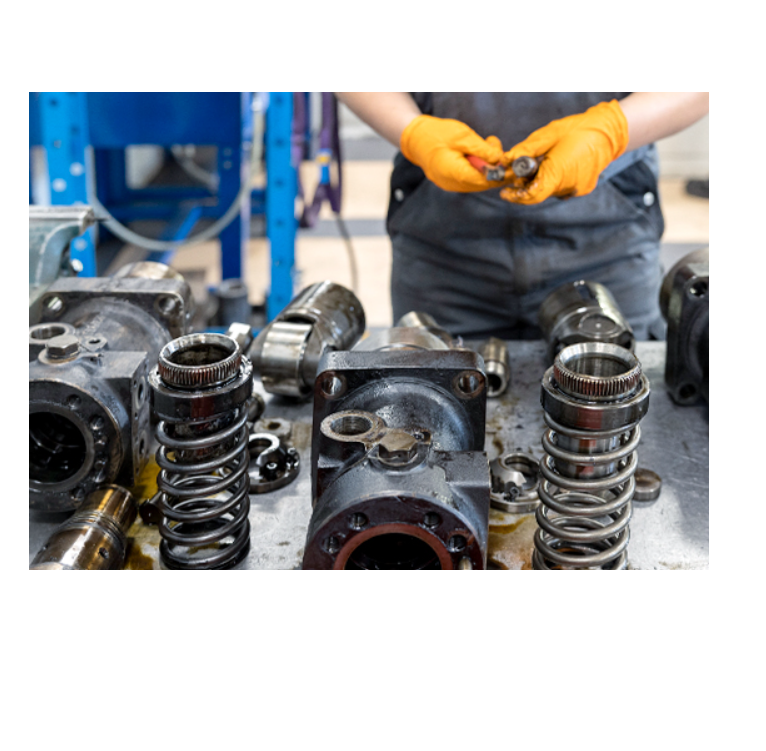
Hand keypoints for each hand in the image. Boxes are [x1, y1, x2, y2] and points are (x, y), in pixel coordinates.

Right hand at [400, 114, 507, 191]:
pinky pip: (471, 178)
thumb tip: (500, 159)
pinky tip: (479, 152)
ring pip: (478, 181)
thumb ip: (482, 149)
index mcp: (455, 174)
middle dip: (496, 168)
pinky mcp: (452, 182)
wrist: (416, 139)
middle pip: (484, 183)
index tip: (513, 164)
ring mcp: (452, 185)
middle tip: (499, 148)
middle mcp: (454, 184)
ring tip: (488, 144)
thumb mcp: (462, 136)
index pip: (486, 181)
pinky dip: (479, 167)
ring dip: (488, 165)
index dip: (502, 174)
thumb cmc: (437, 134)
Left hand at [499, 100, 628, 204]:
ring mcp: (577, 189)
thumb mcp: (547, 135)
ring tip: (543, 162)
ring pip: (550, 191)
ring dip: (541, 181)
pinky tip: (556, 165)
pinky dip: (553, 180)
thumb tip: (506, 160)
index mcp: (558, 173)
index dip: (515, 196)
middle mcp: (569, 186)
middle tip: (522, 170)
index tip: (504, 192)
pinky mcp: (582, 188)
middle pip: (539, 193)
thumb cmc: (576, 129)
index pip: (532, 195)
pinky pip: (561, 188)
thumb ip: (525, 150)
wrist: (608, 130)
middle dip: (527, 184)